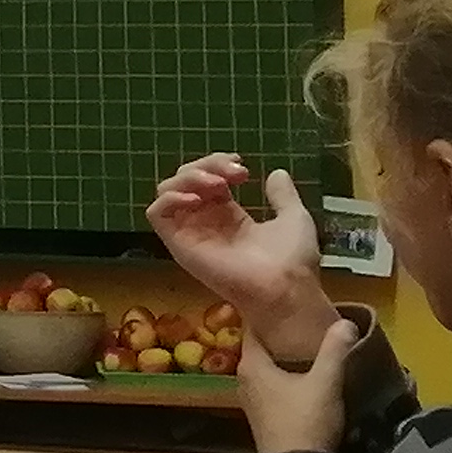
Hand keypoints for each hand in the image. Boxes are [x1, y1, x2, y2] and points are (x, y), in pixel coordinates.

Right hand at [144, 156, 336, 358]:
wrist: (284, 288)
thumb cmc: (292, 260)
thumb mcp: (294, 218)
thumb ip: (283, 196)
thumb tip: (277, 173)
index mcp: (230, 217)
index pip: (208, 180)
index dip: (218, 164)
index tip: (240, 165)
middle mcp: (206, 222)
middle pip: (185, 180)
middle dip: (206, 165)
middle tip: (232, 173)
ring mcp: (191, 233)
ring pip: (168, 190)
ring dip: (188, 177)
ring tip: (215, 184)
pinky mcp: (179, 245)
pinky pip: (157, 214)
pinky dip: (170, 197)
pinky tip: (196, 198)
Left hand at [239, 315, 358, 452]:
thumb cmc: (306, 420)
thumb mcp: (325, 382)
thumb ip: (335, 350)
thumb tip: (346, 321)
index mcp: (251, 364)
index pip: (253, 326)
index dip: (269, 313)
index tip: (290, 305)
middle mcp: (244, 379)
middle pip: (261, 347)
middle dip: (281, 336)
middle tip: (306, 325)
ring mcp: (251, 400)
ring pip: (267, 369)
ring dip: (285, 360)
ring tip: (310, 350)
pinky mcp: (262, 417)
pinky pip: (271, 387)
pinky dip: (284, 378)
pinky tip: (305, 379)